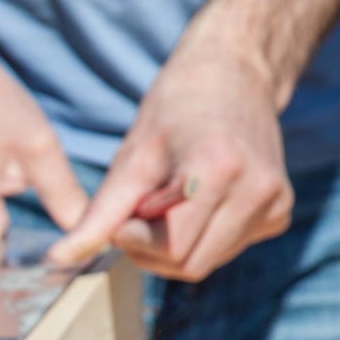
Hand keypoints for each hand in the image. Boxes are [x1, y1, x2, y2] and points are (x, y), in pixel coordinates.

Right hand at [0, 31, 86, 264]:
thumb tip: (94, 236)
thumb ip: (65, 197)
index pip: (6, 269)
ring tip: (43, 262)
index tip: (71, 273)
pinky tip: (19, 250)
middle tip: (65, 271)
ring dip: (8, 271)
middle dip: (27, 276)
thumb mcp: (39, 145)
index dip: (41, 274)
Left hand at [49, 36, 292, 280]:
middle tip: (136, 213)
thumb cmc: (176, 109)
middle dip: (150, 250)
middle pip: (188, 264)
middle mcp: (258, 191)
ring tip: (162, 203)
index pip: (169, 246)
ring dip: (171, 248)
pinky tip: (191, 204)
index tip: (121, 213)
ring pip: (204, 264)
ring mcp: (274, 205)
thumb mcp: (133, 157)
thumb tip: (59, 258)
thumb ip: (100, 215)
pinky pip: (223, 252)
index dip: (134, 239)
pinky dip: (197, 240)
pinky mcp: (279, 214)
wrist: (235, 75)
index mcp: (219, 170)